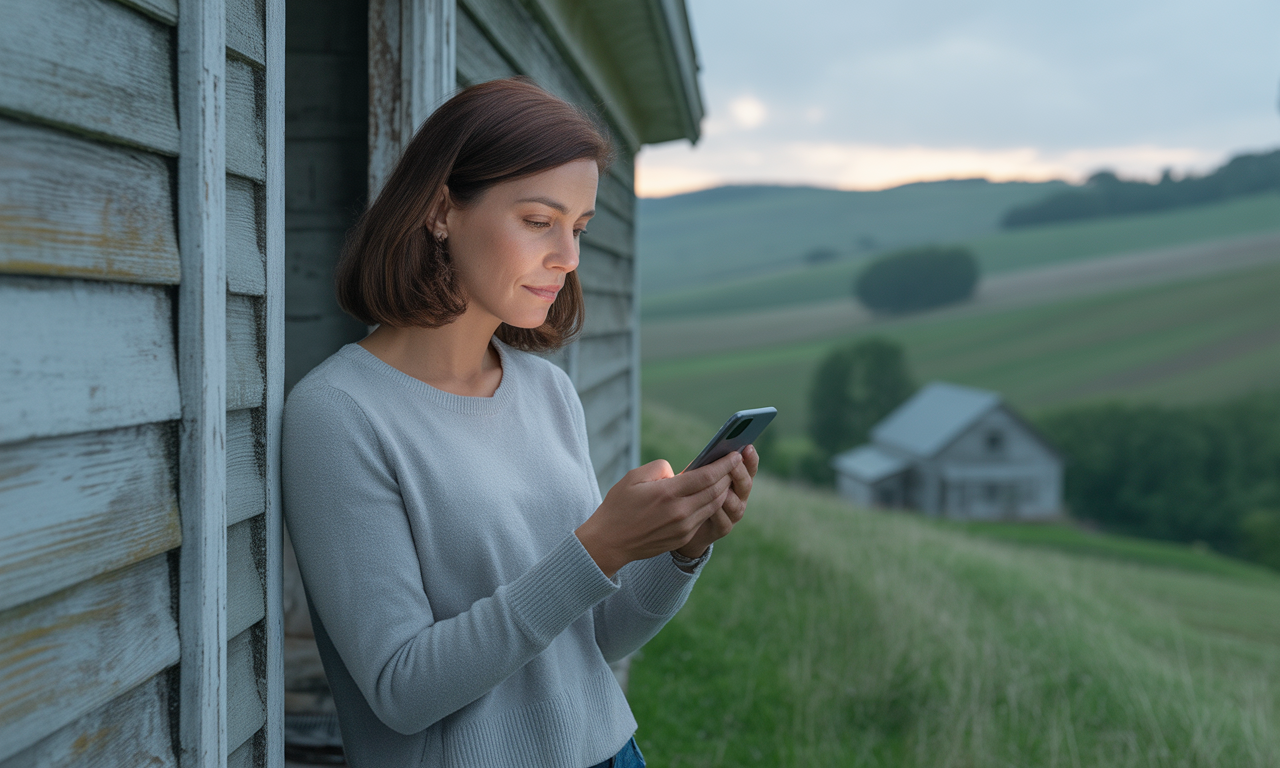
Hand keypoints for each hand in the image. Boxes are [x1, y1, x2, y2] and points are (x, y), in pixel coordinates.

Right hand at [575, 451, 741, 577]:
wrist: (610, 542)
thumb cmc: (619, 506)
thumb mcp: (633, 477)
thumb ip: (660, 468)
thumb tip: (679, 472)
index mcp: (667, 494)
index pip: (707, 476)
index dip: (724, 464)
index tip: (735, 454)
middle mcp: (680, 512)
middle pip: (716, 490)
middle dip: (728, 475)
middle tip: (735, 462)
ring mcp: (683, 527)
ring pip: (713, 505)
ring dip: (723, 490)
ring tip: (726, 477)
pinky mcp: (682, 538)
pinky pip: (704, 517)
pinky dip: (711, 504)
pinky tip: (711, 495)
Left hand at [676, 444, 758, 558]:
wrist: (683, 522)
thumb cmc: (689, 491)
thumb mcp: (695, 475)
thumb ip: (704, 466)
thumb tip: (708, 453)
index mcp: (737, 480)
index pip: (749, 467)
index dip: (750, 458)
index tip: (747, 447)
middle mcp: (739, 496)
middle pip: (745, 484)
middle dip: (739, 472)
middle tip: (734, 461)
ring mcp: (733, 514)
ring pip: (735, 503)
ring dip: (729, 493)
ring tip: (723, 485)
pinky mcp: (723, 528)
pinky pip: (723, 520)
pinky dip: (718, 512)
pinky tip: (711, 507)